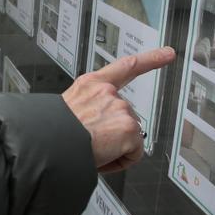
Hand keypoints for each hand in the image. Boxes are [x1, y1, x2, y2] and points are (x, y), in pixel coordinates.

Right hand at [62, 47, 175, 172]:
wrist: (47, 144)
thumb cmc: (50, 134)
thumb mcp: (66, 112)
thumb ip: (89, 112)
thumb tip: (98, 131)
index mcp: (89, 85)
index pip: (125, 67)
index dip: (150, 59)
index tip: (168, 53)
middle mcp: (106, 92)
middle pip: (124, 117)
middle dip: (113, 134)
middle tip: (90, 142)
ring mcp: (119, 107)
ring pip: (128, 136)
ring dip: (114, 148)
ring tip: (91, 150)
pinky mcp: (128, 126)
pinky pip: (134, 153)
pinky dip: (121, 160)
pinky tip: (102, 157)